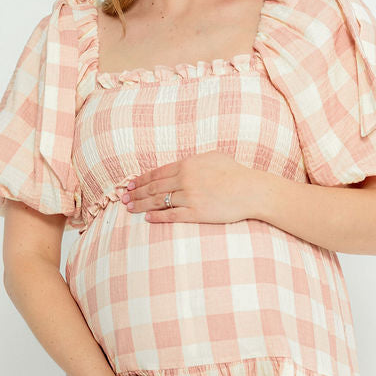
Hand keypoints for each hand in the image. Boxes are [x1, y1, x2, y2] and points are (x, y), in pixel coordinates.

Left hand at [115, 150, 261, 224]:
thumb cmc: (235, 172)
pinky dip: (158, 217)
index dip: (141, 179)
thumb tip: (183, 163)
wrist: (251, 190)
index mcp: (187, 164)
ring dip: (142, 205)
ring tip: (130, 208)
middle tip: (123, 198)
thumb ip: (195, 160)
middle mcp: (185, 179)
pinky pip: (172, 215)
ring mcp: (190, 197)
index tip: (130, 184)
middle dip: (136, 193)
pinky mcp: (197, 213)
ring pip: (159, 201)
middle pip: (154, 187)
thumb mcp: (213, 157)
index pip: (157, 172)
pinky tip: (148, 218)